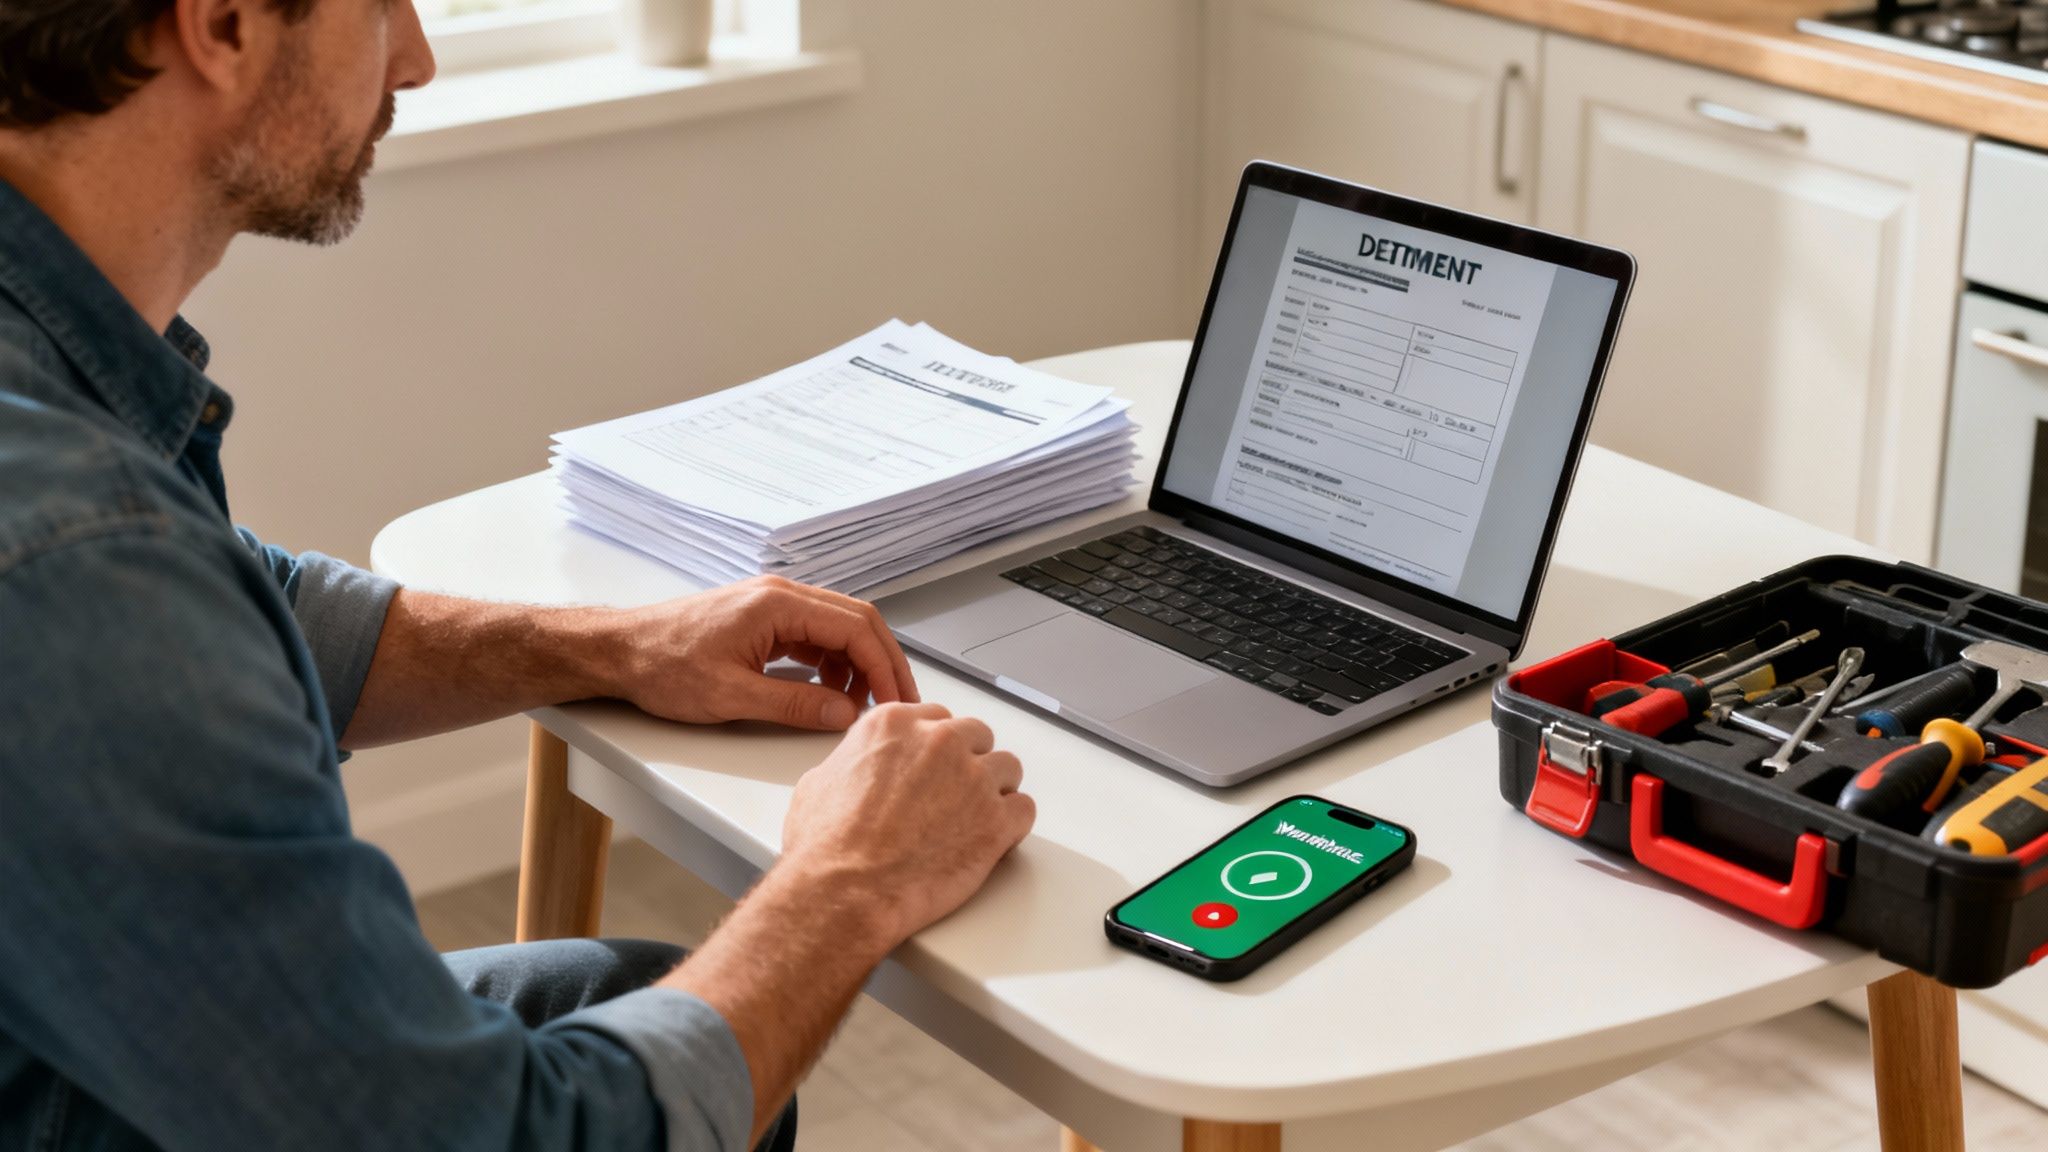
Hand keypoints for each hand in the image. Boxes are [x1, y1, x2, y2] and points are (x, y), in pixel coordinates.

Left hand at [611, 576, 917, 730]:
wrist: (619, 651)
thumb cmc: (661, 664)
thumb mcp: (731, 696)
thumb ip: (794, 705)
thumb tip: (844, 714)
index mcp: (777, 603)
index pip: (855, 628)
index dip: (884, 667)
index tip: (896, 700)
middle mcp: (780, 595)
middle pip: (856, 621)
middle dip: (882, 663)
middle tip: (898, 701)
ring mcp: (772, 605)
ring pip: (837, 627)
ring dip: (857, 664)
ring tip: (857, 705)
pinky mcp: (763, 620)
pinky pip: (814, 635)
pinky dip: (831, 663)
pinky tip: (827, 691)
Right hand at [779, 702, 1035, 943]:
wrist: (845, 891)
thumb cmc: (826, 847)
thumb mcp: (820, 782)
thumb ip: (853, 761)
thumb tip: (859, 768)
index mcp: (895, 724)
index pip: (937, 717)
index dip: (938, 747)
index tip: (936, 766)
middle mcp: (939, 742)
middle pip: (977, 736)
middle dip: (970, 762)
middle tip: (956, 795)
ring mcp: (972, 778)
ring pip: (1007, 768)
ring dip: (995, 791)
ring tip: (975, 820)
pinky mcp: (996, 819)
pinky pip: (1024, 808)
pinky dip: (1013, 824)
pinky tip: (994, 839)